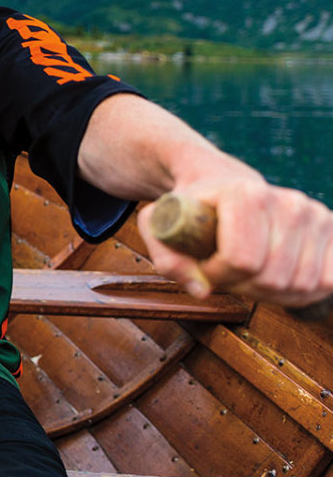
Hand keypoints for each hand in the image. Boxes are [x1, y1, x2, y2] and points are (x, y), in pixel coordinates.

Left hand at [138, 177, 332, 307]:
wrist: (224, 184)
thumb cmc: (192, 208)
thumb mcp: (160, 224)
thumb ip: (167, 257)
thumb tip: (201, 291)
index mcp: (245, 194)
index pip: (241, 260)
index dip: (217, 275)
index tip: (203, 266)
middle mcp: (288, 202)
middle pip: (272, 277)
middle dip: (242, 286)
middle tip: (224, 272)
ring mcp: (315, 216)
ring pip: (300, 285)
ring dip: (268, 292)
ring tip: (246, 273)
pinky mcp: (332, 231)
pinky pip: (326, 283)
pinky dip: (299, 292)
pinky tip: (274, 277)